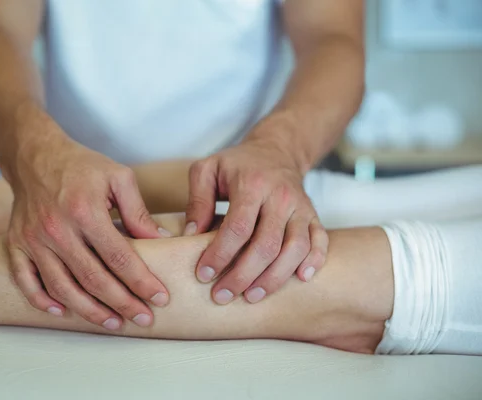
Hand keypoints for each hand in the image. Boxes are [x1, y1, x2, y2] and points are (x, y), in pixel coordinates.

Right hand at [7, 133, 170, 329]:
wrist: (35, 155)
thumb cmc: (82, 166)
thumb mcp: (119, 178)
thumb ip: (139, 212)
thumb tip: (159, 241)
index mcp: (86, 212)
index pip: (119, 258)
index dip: (141, 282)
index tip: (160, 298)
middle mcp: (57, 230)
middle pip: (93, 279)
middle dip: (122, 304)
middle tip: (143, 319)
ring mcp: (34, 239)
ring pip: (62, 287)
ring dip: (89, 310)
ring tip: (113, 323)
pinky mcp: (17, 243)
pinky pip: (26, 280)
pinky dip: (41, 300)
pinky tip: (62, 311)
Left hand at [185, 136, 327, 304]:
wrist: (277, 149)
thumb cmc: (236, 164)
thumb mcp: (207, 170)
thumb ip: (196, 200)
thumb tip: (191, 235)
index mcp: (252, 184)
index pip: (238, 227)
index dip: (220, 254)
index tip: (204, 274)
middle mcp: (281, 196)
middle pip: (267, 245)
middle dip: (243, 275)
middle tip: (222, 296)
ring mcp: (301, 206)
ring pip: (295, 249)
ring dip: (274, 278)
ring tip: (251, 297)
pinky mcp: (313, 215)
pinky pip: (320, 241)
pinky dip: (314, 261)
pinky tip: (301, 279)